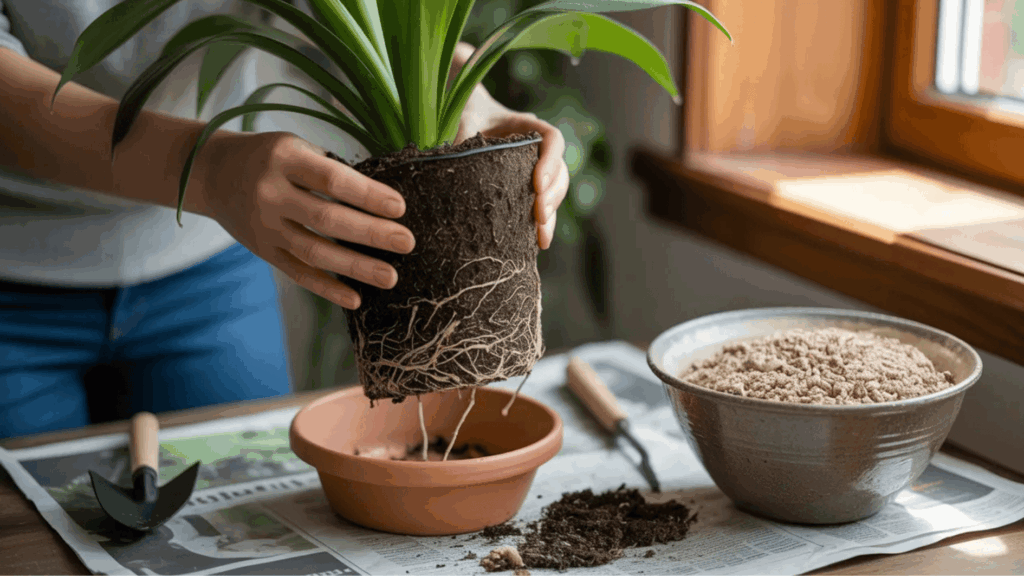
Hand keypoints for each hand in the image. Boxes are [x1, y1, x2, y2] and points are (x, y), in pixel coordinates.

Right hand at [197, 131, 414, 309]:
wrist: (213, 174)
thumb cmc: (270, 157)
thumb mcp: (295, 147)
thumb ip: (330, 170)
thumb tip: (381, 201)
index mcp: (284, 158)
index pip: (333, 180)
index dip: (368, 195)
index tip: (399, 208)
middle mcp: (270, 193)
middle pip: (327, 218)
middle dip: (371, 233)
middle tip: (407, 243)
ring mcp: (265, 226)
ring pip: (314, 251)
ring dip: (356, 266)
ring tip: (390, 277)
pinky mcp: (263, 250)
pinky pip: (298, 273)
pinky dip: (327, 287)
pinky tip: (356, 298)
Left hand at [455, 83, 568, 249]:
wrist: (467, 117)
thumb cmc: (466, 114)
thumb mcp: (463, 119)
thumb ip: (462, 135)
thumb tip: (450, 165)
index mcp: (528, 126)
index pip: (553, 140)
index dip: (550, 162)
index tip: (537, 184)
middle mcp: (538, 148)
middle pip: (560, 171)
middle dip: (553, 196)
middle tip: (540, 217)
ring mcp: (536, 169)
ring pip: (556, 191)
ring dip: (552, 215)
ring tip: (542, 238)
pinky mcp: (527, 188)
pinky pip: (542, 205)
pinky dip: (541, 223)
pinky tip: (536, 242)